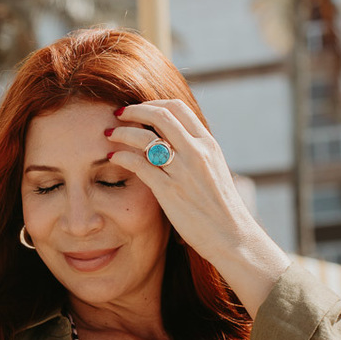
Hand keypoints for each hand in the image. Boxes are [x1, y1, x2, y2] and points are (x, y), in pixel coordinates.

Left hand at [106, 100, 291, 316]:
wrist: (232, 236)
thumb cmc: (219, 206)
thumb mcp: (213, 168)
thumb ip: (195, 151)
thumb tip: (173, 137)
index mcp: (208, 144)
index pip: (176, 108)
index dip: (151, 103)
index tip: (137, 109)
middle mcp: (197, 152)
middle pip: (160, 115)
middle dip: (133, 110)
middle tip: (117, 113)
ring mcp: (183, 171)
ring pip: (145, 138)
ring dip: (122, 131)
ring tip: (108, 133)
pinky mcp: (169, 191)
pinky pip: (139, 164)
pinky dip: (122, 156)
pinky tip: (113, 157)